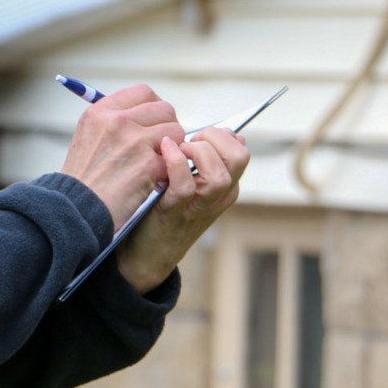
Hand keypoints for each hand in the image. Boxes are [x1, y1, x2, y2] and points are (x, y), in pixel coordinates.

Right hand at [60, 83, 186, 227]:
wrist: (77, 210)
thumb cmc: (83, 178)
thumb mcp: (88, 136)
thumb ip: (113, 121)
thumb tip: (146, 113)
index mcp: (102, 111)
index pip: (144, 93)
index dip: (154, 107)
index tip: (153, 123)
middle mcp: (118, 121)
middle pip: (164, 109)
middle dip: (167, 127)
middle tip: (159, 146)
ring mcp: (135, 142)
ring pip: (176, 132)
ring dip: (172, 149)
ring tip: (157, 163)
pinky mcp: (148, 165)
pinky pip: (174, 158)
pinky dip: (168, 169)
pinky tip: (155, 179)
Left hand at [115, 129, 249, 294]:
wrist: (146, 253)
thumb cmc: (165, 209)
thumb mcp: (192, 182)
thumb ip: (207, 160)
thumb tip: (229, 134)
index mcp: (226, 187)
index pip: (240, 151)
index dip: (220, 135)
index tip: (197, 136)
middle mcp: (219, 197)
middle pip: (239, 158)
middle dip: (214, 139)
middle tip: (190, 141)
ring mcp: (200, 207)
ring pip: (220, 176)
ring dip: (198, 153)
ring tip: (180, 148)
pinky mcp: (176, 212)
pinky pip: (185, 185)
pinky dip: (175, 162)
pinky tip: (165, 149)